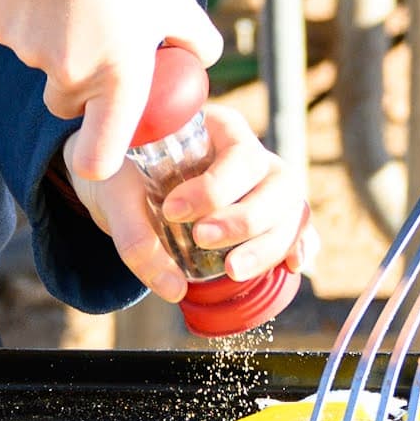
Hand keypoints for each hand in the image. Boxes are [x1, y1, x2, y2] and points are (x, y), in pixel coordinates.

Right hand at [0, 0, 220, 189]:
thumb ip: (196, 40)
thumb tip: (203, 57)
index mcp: (118, 81)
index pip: (98, 157)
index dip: (99, 156)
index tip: (105, 141)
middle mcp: (70, 77)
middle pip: (67, 104)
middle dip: (79, 85)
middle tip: (99, 41)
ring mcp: (29, 52)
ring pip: (41, 63)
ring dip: (55, 42)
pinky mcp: (0, 25)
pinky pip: (15, 33)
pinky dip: (29, 16)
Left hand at [65, 107, 307, 310]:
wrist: (126, 187)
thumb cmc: (125, 178)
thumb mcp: (117, 197)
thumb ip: (136, 239)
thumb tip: (174, 289)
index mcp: (222, 130)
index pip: (241, 155)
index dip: (215, 188)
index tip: (172, 211)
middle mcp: (255, 155)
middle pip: (279, 184)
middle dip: (245, 219)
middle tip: (202, 239)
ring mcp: (267, 186)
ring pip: (293, 211)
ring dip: (269, 245)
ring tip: (233, 270)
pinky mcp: (271, 217)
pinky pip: (301, 229)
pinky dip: (302, 247)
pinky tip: (292, 267)